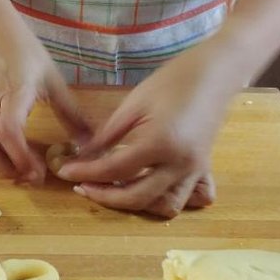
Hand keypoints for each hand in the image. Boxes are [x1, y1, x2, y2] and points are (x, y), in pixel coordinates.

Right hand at [0, 27, 88, 183]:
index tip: (37, 172)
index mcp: (14, 94)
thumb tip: (89, 143)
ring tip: (10, 171)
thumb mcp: (53, 80)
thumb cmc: (25, 54)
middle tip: (27, 175)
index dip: (21, 158)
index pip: (9, 132)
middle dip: (6, 169)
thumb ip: (71, 113)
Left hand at [57, 46, 227, 218]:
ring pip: (164, 206)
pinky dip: (164, 200)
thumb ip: (107, 137)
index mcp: (160, 143)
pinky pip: (185, 198)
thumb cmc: (172, 81)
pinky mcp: (203, 170)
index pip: (115, 169)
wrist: (215, 73)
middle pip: (136, 197)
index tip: (64, 172)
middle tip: (82, 186)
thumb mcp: (133, 105)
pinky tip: (147, 190)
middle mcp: (180, 164)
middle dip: (104, 196)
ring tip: (113, 190)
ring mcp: (195, 170)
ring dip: (137, 205)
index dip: (86, 173)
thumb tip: (81, 158)